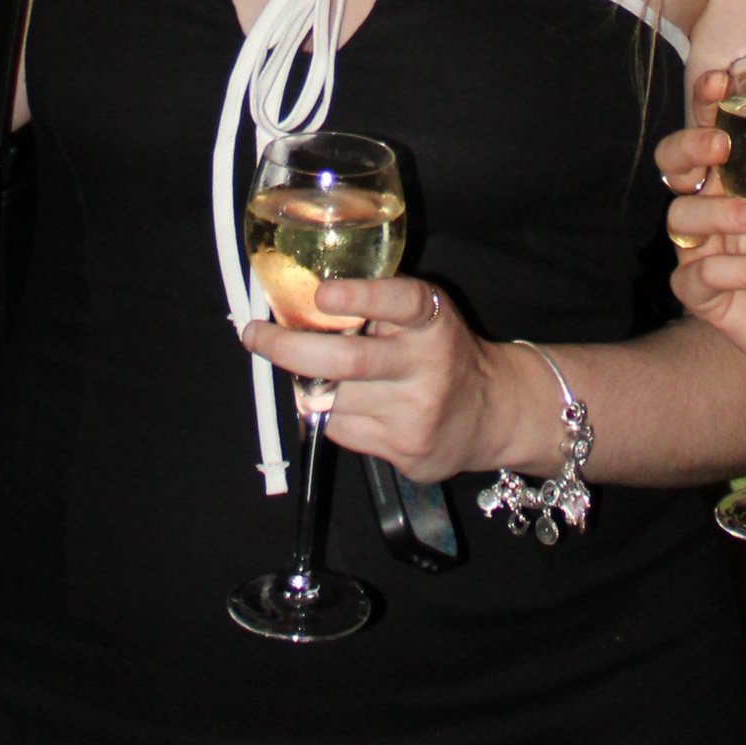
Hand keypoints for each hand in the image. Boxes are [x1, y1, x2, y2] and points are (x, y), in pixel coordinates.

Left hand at [238, 277, 514, 481]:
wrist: (490, 412)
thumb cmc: (440, 351)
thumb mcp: (423, 315)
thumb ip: (377, 304)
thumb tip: (299, 296)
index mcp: (433, 321)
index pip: (401, 301)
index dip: (361, 295)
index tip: (323, 294)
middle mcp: (428, 365)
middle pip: (347, 360)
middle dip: (288, 347)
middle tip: (254, 335)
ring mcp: (416, 413)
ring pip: (333, 398)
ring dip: (307, 383)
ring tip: (310, 371)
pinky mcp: (404, 451)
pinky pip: (340, 430)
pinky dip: (327, 413)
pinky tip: (346, 404)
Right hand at [657, 71, 745, 388]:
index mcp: (743, 178)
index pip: (711, 128)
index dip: (705, 103)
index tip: (720, 83)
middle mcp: (716, 208)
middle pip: (672, 164)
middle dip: (687, 147)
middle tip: (720, 146)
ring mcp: (705, 252)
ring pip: (681, 219)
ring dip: (717, 214)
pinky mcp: (705, 296)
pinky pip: (697, 278)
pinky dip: (736, 271)